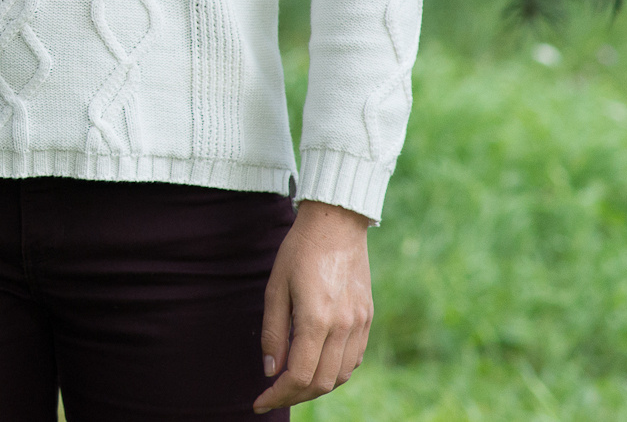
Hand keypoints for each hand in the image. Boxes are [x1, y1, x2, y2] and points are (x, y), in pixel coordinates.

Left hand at [256, 200, 373, 410]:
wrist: (335, 224)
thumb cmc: (298, 251)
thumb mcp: (275, 288)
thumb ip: (273, 332)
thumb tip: (270, 371)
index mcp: (316, 319)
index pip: (299, 375)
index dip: (278, 394)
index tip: (259, 401)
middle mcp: (343, 327)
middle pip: (321, 382)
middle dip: (294, 395)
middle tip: (271, 394)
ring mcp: (360, 325)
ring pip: (340, 376)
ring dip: (315, 387)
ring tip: (291, 383)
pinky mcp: (368, 319)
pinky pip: (353, 360)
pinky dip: (334, 371)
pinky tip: (315, 364)